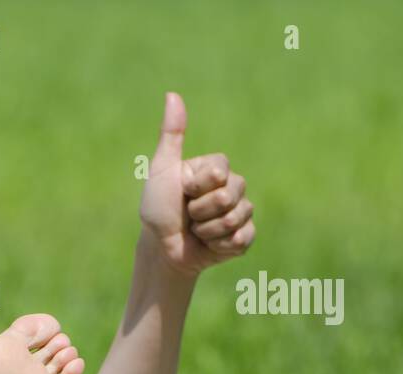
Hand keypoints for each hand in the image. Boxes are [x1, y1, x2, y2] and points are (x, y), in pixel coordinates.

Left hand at [139, 92, 254, 276]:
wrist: (161, 249)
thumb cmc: (158, 209)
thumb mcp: (162, 169)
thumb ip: (171, 135)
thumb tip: (172, 94)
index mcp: (215, 169)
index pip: (220, 171)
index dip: (198, 186)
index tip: (183, 192)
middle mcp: (231, 187)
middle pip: (231, 193)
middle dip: (202, 210)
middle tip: (188, 215)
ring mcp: (240, 212)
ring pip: (237, 217)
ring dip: (208, 229)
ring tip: (196, 230)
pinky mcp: (244, 237)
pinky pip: (243, 237)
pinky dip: (221, 245)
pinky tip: (209, 244)